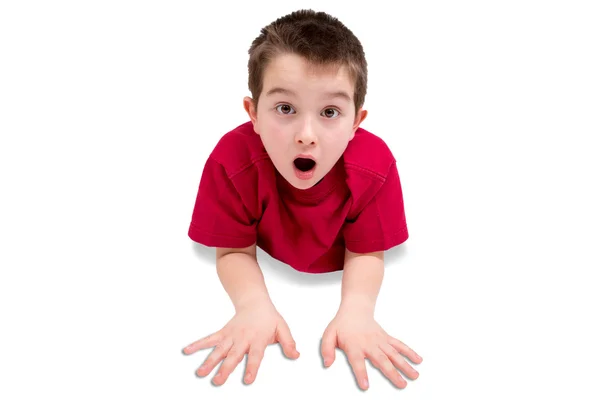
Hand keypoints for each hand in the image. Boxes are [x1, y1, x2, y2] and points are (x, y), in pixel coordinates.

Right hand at [182, 299, 299, 384]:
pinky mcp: (223, 333)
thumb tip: (296, 355)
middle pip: (233, 355)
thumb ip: (288, 342)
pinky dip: (198, 344)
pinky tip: (187, 350)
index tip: (247, 379)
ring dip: (208, 362)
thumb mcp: (282, 328)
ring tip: (200, 373)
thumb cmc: (269, 317)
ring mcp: (231, 336)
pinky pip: (209, 339)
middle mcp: (242, 338)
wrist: (254, 301)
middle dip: (225, 369)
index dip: (252, 367)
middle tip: (218, 381)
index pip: (255, 355)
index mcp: (258, 339)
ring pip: (218, 350)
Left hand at [321, 309, 422, 389]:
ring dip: (405, 365)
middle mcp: (369, 344)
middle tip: (401, 385)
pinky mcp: (386, 338)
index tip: (366, 386)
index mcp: (354, 345)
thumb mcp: (328, 335)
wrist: (355, 309)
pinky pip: (399, 345)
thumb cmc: (342, 324)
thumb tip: (327, 363)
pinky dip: (409, 352)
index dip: (361, 373)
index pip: (357, 361)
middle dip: (392, 373)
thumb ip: (326, 349)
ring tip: (414, 376)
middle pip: (382, 360)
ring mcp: (380, 341)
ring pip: (394, 354)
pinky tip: (418, 360)